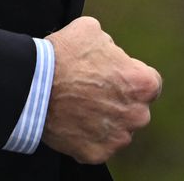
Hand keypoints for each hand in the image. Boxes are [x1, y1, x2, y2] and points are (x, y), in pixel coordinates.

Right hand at [41, 16, 162, 163]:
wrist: (32, 84)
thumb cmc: (64, 55)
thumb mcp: (94, 31)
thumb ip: (111, 46)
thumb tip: (109, 52)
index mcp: (144, 84)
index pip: (150, 84)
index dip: (131, 79)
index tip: (115, 78)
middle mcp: (138, 114)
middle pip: (135, 109)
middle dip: (121, 103)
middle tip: (95, 94)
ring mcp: (117, 137)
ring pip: (118, 130)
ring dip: (106, 122)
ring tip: (82, 109)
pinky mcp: (96, 153)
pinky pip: (98, 146)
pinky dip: (88, 138)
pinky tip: (74, 123)